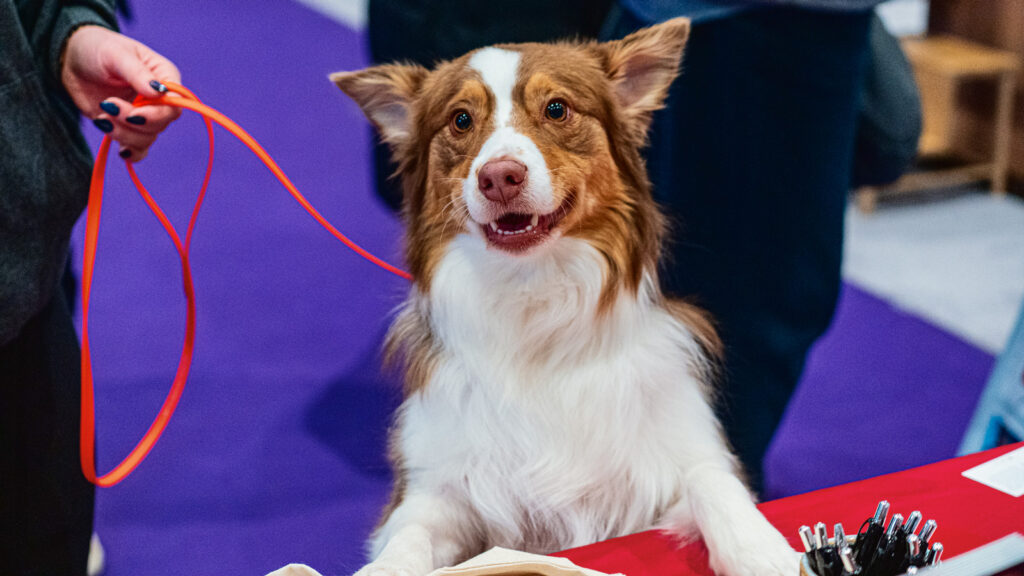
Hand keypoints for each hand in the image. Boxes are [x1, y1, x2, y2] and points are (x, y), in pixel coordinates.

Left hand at [61, 25, 181, 160]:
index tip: (133, 112)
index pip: (174, 104)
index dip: (157, 114)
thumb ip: (137, 73)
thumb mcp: (116, 54)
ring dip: (124, 134)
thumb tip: (159, 92)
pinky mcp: (127, 128)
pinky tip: (121, 150)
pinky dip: (132, 153)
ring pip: (147, 138)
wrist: (72, 59)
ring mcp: (143, 115)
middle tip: (107, 106)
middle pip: (161, 124)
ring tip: (101, 117)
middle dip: (133, 122)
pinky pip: (139, 149)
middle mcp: (159, 99)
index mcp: (164, 77)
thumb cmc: (97, 48)